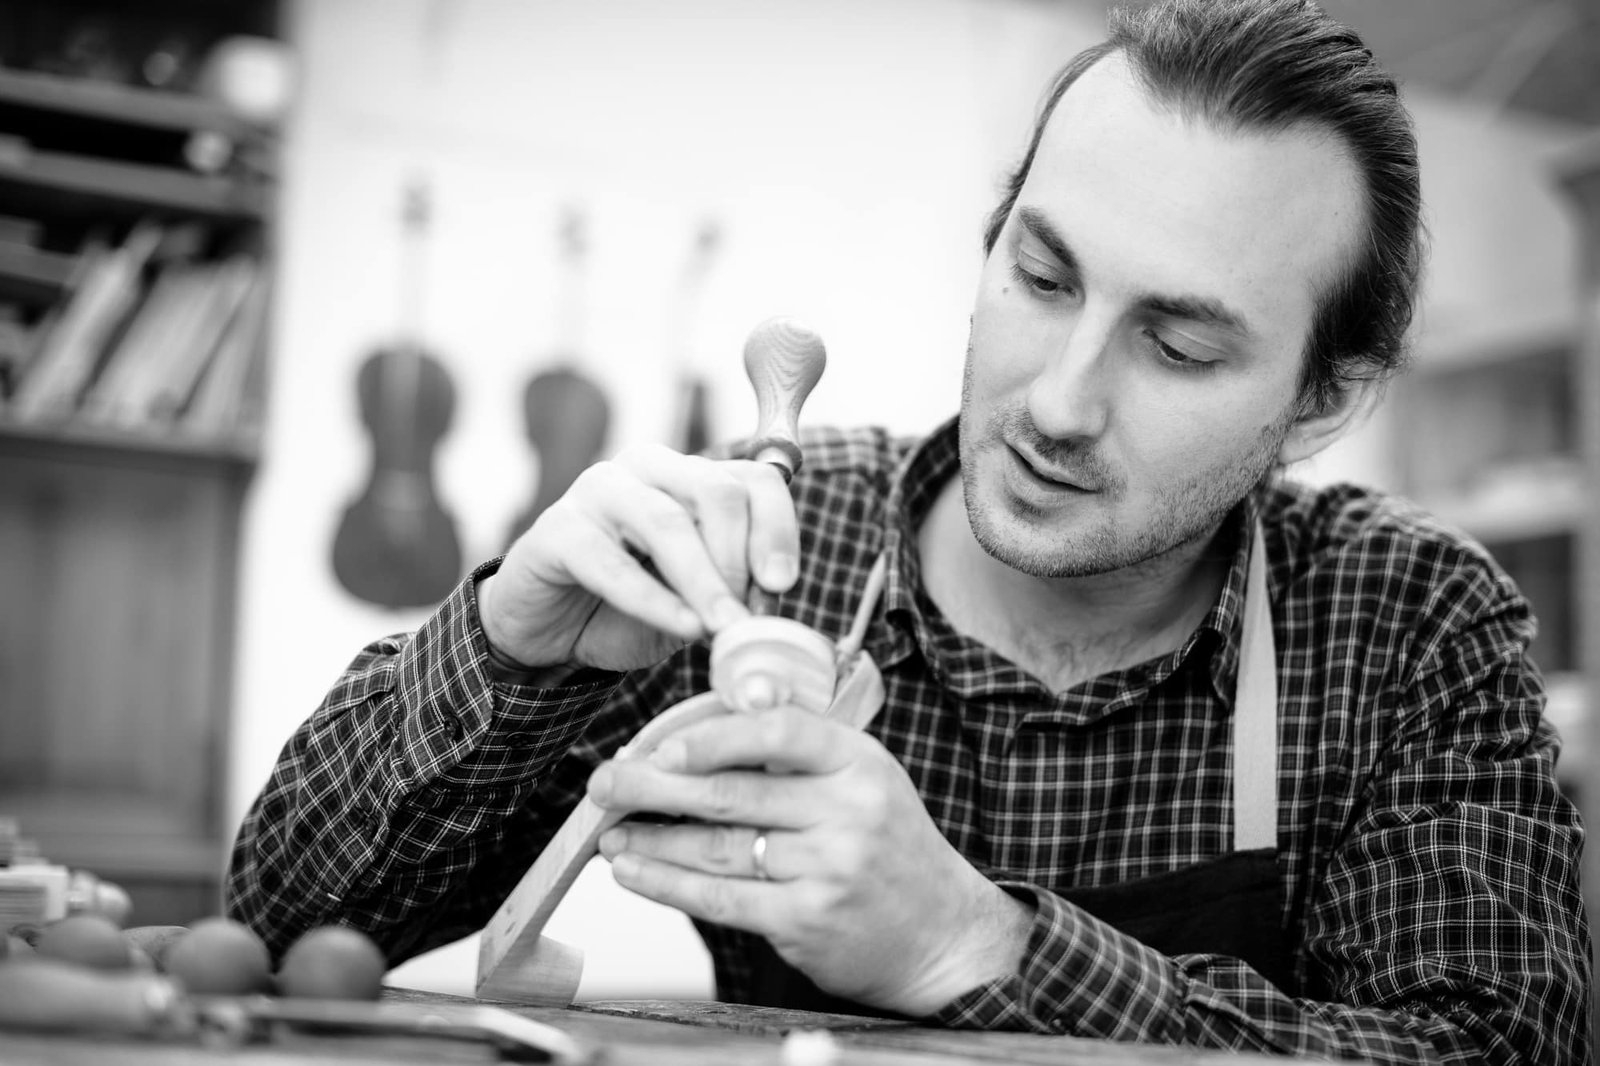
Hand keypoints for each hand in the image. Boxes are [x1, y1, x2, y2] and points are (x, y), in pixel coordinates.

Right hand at [478, 445, 799, 672]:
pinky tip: (683, 627)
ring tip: (723, 627)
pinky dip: (654, 598)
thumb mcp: (696, 601)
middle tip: (745, 617)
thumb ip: (735, 591)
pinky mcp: (556, 529)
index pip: (755, 479)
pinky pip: (611, 562)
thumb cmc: (630, 607)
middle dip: (739, 560)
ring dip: (704, 581)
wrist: (550, 629)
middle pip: (717, 492)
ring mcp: (597, 491)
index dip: (778, 530)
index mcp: (689, 475)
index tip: (782, 585)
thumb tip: (772, 596)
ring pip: (667, 522)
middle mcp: (646, 468)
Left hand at [587, 707, 1034, 1014]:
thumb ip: (797, 755)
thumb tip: (700, 736)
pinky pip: (722, 897)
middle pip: (732, 791)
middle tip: (606, 780)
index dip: (711, 735)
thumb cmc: (887, 850)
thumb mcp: (862, 781)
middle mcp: (848, 810)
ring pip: (718, 845)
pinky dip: (668, 883)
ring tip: (610, 831)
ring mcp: (829, 867)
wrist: (942, 932)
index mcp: (859, 761)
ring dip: (652, 837)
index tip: (660, 744)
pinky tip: (634, 872)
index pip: (778, 731)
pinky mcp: (808, 919)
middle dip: (655, 784)